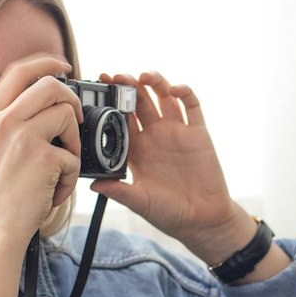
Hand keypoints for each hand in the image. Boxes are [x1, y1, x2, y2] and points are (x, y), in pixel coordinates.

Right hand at [0, 55, 81, 250]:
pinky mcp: (43, 157)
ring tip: (61, 167)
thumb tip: (47, 102)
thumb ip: (9, 123)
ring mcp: (21, 137)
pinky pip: (73, 156)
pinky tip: (54, 191)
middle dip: (71, 99)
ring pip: (67, 115)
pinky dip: (70, 177)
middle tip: (76, 118)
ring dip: (74, 142)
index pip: (18, 71)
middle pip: (49, 84)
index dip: (45, 62)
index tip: (63, 65)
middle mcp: (1, 121)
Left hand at [92, 73, 269, 267]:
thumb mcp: (140, 202)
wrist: (202, 220)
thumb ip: (119, 191)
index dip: (110, 102)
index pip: (120, 118)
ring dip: (155, 82)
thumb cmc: (169, 213)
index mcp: (137, 150)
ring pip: (164, 97)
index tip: (99, 89)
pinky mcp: (198, 133)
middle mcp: (155, 136)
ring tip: (144, 76)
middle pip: (139, 101)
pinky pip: (192, 106)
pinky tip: (175, 89)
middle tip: (116, 76)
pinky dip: (184, 92)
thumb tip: (93, 184)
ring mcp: (177, 132)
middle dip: (128, 86)